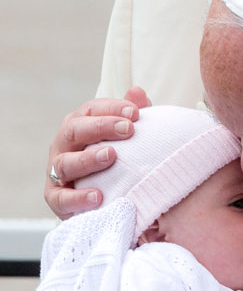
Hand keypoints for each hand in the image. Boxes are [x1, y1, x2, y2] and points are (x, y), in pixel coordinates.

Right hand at [44, 86, 150, 218]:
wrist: (102, 196)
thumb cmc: (115, 158)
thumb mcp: (125, 136)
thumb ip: (131, 115)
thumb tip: (137, 92)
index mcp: (79, 125)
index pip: (90, 109)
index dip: (112, 108)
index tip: (136, 112)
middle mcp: (64, 145)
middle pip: (75, 130)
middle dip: (100, 127)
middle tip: (127, 130)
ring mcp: (57, 171)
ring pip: (66, 163)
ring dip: (88, 159)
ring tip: (111, 156)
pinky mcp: (56, 199)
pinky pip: (62, 198)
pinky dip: (78, 197)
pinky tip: (98, 196)